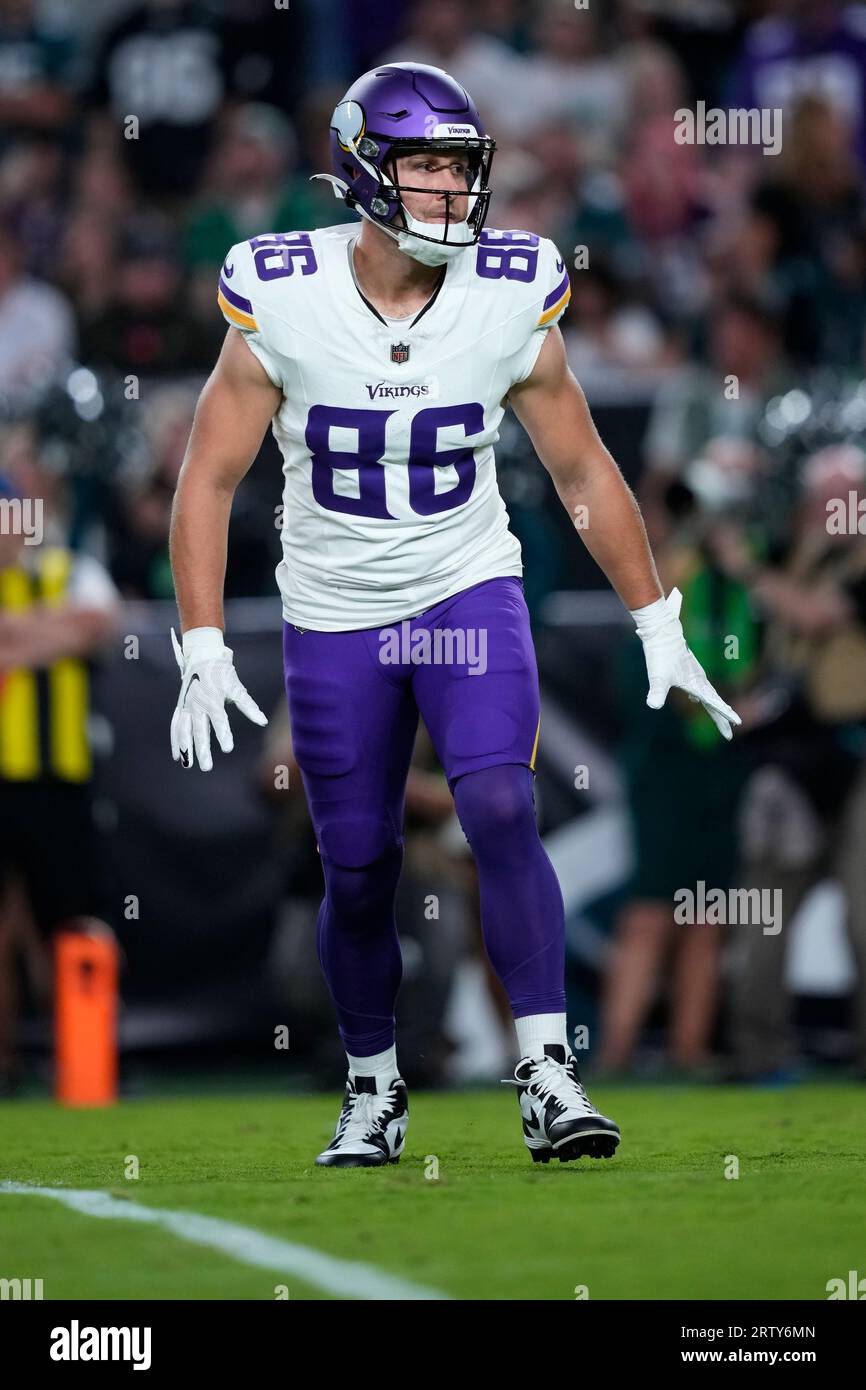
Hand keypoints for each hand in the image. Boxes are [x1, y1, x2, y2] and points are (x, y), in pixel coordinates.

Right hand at [170, 627, 267, 770]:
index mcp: (213, 698)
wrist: (201, 657)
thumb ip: (248, 706)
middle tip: (207, 767)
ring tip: (188, 765)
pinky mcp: (181, 707)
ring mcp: (186, 706)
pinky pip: (176, 726)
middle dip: (202, 749)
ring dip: (185, 748)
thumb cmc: (222, 674)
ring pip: (184, 731)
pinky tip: (178, 756)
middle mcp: (197, 703)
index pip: (219, 719)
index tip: (228, 748)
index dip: (223, 734)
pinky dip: (175, 741)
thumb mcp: (236, 688)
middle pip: (199, 730)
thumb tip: (262, 721)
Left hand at [633, 588, 741, 740]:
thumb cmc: (661, 654)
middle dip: (722, 719)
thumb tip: (653, 706)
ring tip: (721, 720)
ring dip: (715, 708)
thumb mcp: (657, 677)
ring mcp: (695, 675)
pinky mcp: (688, 670)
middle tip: (728, 736)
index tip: (737, 723)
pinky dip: (703, 697)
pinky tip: (695, 699)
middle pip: (715, 703)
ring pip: (709, 695)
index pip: (714, 703)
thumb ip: (657, 692)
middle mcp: (700, 680)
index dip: (725, 715)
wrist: (662, 632)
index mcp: (696, 684)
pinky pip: (700, 687)